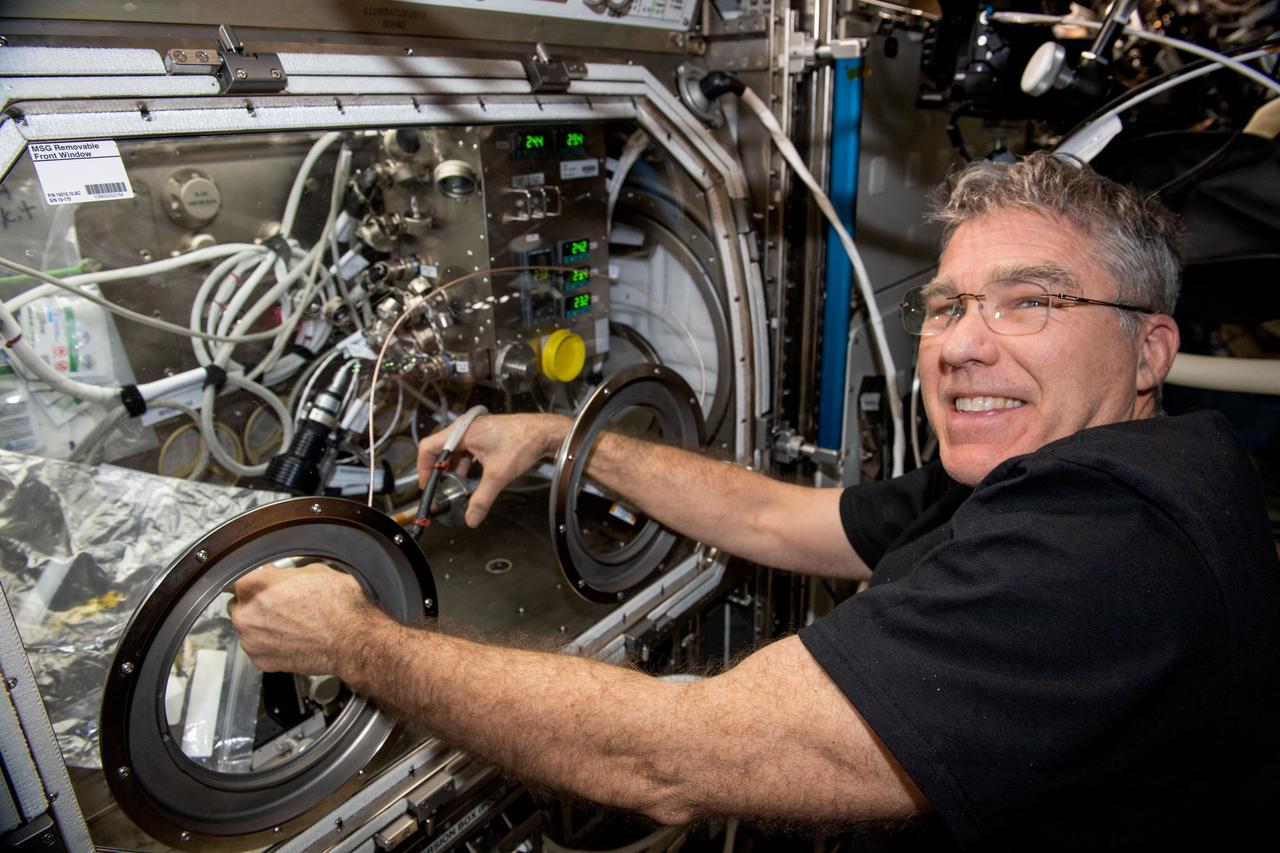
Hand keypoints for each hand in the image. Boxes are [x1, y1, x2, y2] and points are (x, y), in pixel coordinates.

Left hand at [229, 562, 372, 675]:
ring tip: (290, 623)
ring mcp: (252, 640)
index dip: (256, 580)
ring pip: (247, 628)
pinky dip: (270, 644)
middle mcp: (246, 614)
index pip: (238, 578)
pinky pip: (258, 648)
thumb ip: (284, 574)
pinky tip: (292, 638)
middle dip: (255, 603)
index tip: (263, 582)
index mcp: (255, 586)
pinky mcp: (262, 661)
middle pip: (238, 604)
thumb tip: (277, 575)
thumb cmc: (339, 606)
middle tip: (280, 603)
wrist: (353, 640)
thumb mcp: (313, 572)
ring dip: (261, 625)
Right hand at [417, 413, 567, 526]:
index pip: (429, 447)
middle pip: (440, 449)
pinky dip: (465, 465)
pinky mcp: (485, 436)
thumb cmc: (523, 442)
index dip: (423, 467)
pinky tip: (470, 478)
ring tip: (455, 486)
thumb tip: (471, 517)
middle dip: (438, 470)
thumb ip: (482, 498)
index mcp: (462, 431)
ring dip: (453, 469)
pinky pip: (466, 451)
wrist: (544, 432)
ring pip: (454, 451)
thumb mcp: (498, 475)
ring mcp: (475, 431)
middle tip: (440, 488)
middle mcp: (466, 428)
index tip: (427, 485)